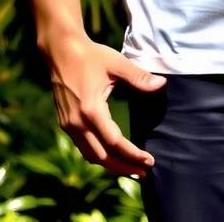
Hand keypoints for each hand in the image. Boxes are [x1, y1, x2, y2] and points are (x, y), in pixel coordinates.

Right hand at [45, 36, 165, 175]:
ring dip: (110, 164)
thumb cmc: (91, 55)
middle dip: (123, 167)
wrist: (61, 51)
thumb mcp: (117, 63)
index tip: (149, 160)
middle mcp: (76, 122)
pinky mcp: (65, 123)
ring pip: (90, 155)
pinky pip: (83, 147)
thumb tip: (162, 84)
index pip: (115, 142)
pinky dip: (99, 155)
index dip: (133, 154)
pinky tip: (112, 155)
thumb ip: (139, 77)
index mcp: (90, 110)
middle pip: (101, 156)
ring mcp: (68, 124)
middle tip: (144, 171)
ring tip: (130, 168)